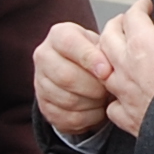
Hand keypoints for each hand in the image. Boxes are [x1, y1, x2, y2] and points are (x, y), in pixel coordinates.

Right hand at [34, 17, 115, 136]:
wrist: (84, 74)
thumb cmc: (97, 57)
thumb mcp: (102, 45)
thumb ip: (106, 51)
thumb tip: (113, 67)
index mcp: (59, 35)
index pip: (69, 43)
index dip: (90, 58)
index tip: (107, 71)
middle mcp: (44, 56)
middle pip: (66, 76)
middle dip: (93, 86)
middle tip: (108, 88)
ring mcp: (40, 82)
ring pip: (68, 99)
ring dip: (92, 102)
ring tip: (103, 97)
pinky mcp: (45, 107)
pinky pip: (68, 118)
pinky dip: (88, 118)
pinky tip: (96, 109)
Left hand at [102, 0, 153, 137]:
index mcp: (141, 42)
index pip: (133, 15)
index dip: (139, 6)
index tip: (145, 5)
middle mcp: (126, 66)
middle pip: (108, 38)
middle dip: (115, 25)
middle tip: (124, 21)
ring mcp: (125, 93)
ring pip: (103, 71)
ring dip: (108, 59)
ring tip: (116, 55)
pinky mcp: (129, 117)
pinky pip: (113, 106)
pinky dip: (115, 99)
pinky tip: (122, 96)